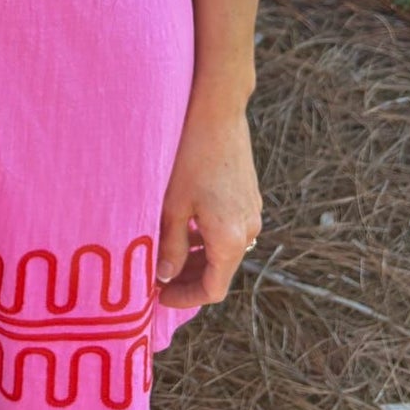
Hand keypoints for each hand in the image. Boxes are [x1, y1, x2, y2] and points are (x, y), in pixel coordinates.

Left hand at [153, 101, 261, 309]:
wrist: (217, 111)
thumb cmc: (190, 156)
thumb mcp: (172, 205)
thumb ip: (170, 246)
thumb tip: (165, 276)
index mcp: (230, 239)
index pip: (213, 290)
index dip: (185, 297)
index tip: (159, 296)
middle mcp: (249, 230)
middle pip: (220, 271)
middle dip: (189, 277)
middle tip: (157, 275)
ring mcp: (252, 211)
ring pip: (224, 249)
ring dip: (197, 255)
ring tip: (165, 250)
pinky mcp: (248, 196)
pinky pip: (229, 228)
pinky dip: (207, 236)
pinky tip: (183, 223)